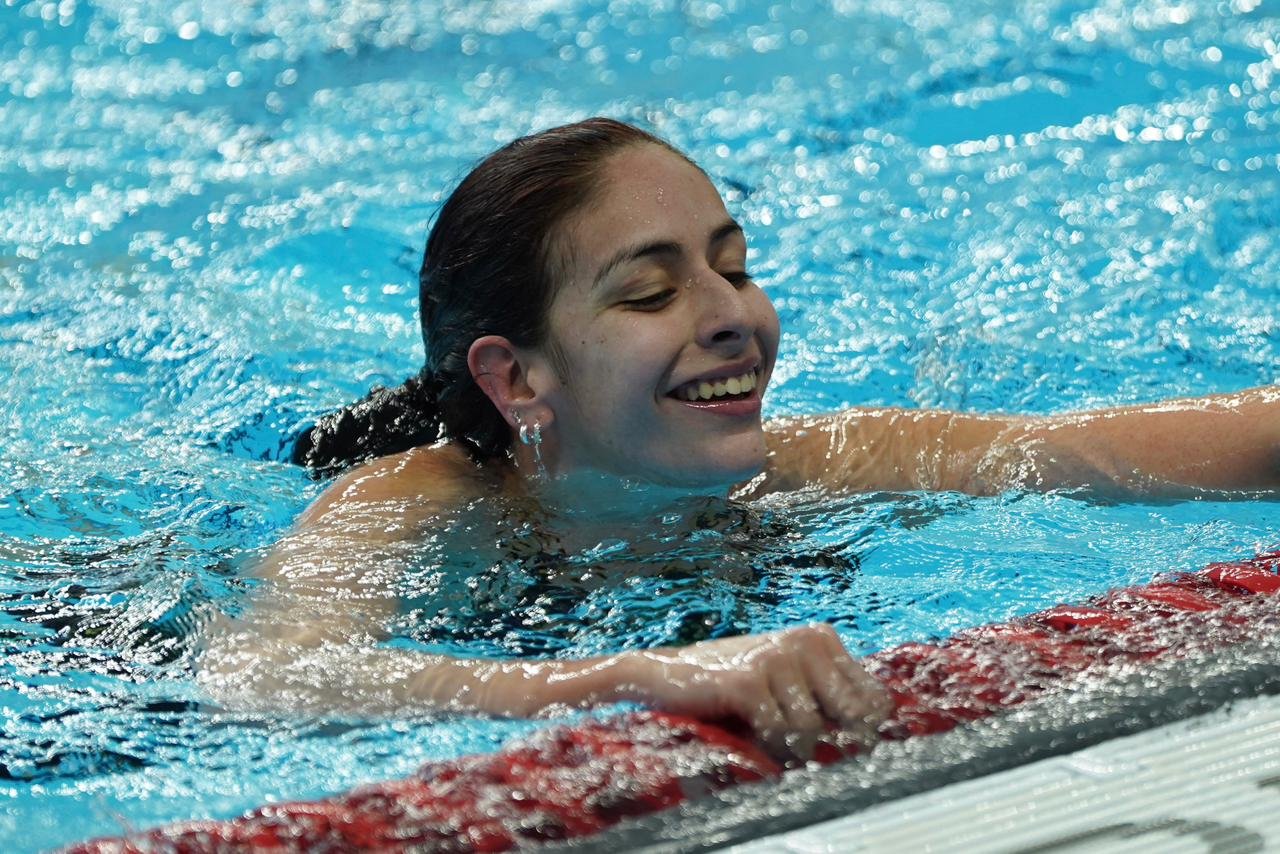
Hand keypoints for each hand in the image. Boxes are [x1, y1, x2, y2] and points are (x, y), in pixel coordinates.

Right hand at [615, 624, 891, 760]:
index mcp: (821, 638)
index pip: (873, 695)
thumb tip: (878, 730)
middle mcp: (804, 642)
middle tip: (809, 750)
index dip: (868, 730)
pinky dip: (768, 744)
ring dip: (792, 747)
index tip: (850, 748)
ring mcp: (776, 658)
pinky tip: (752, 733)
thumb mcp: (789, 679)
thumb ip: (829, 693)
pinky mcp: (749, 680)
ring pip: (812, 730)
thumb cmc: (736, 684)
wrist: (668, 674)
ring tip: (768, 736)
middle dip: (837, 743)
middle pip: (852, 714)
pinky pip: (779, 732)